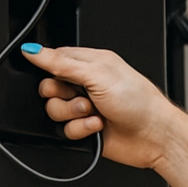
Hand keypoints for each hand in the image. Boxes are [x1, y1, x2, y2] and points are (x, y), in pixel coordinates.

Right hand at [21, 45, 181, 170]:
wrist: (154, 135)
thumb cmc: (138, 100)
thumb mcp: (97, 74)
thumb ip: (61, 63)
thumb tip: (33, 51)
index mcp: (89, 63)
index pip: (53, 59)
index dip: (49, 69)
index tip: (61, 77)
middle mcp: (85, 84)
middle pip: (49, 87)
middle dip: (61, 94)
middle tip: (81, 95)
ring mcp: (84, 108)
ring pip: (54, 110)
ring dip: (73, 113)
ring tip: (93, 112)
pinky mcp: (84, 129)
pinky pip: (65, 130)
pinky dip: (80, 129)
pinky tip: (97, 125)